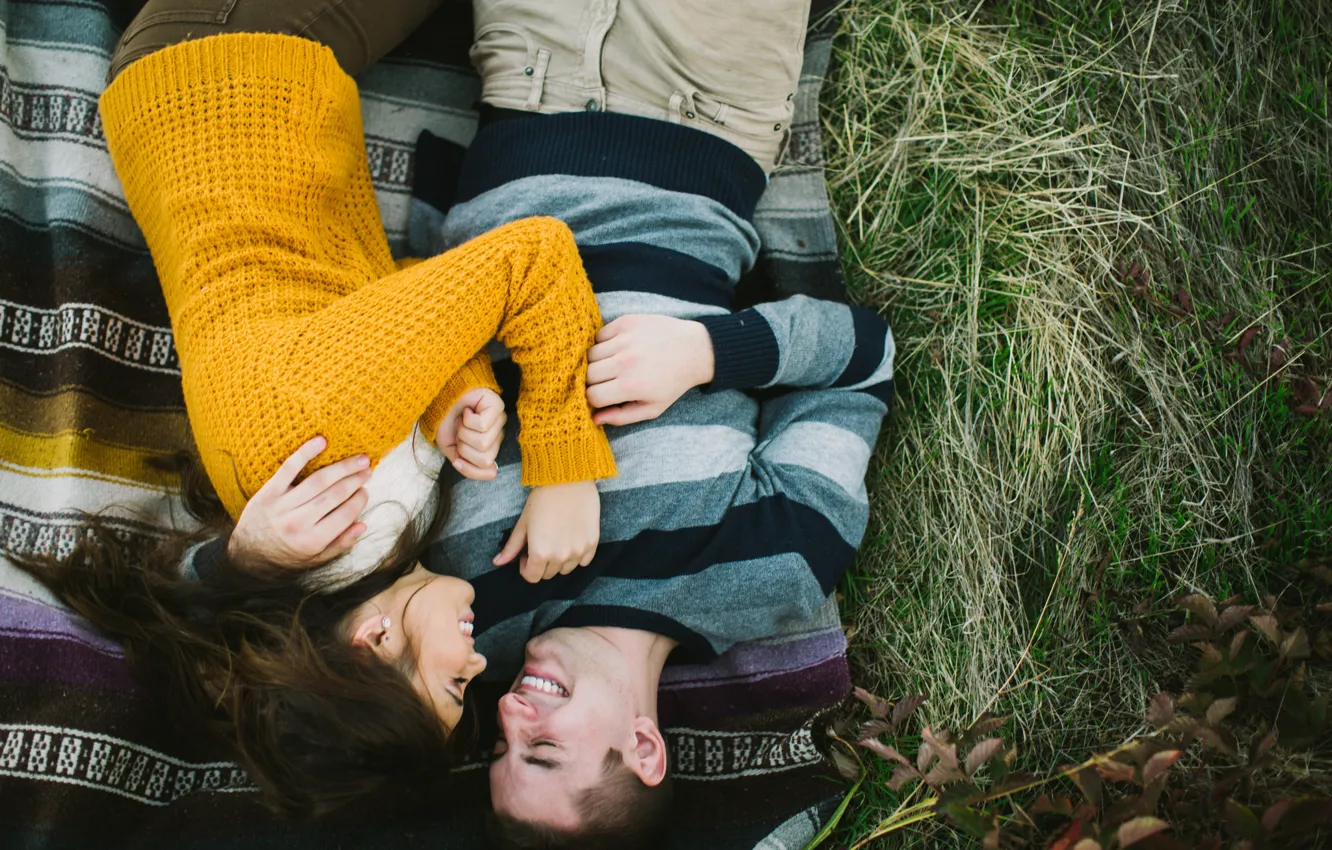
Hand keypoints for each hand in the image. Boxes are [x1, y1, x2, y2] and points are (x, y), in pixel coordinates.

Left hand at [229, 436, 369, 569]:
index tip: (366, 490)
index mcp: (313, 540)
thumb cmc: (286, 555)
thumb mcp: (315, 559)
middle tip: (368, 468)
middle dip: (355, 479)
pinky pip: (289, 468)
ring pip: (318, 481)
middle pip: (335, 494)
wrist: (247, 555)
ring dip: (342, 467)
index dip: (360, 499)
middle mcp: (299, 522)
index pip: (346, 514)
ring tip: (357, 458)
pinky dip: (305, 453)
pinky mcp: (269, 492)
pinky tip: (321, 441)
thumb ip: (341, 543)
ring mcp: (283, 506)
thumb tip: (363, 524)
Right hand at [436, 388, 505, 479]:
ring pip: (483, 442)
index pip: (489, 471)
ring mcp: (499, 420)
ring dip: (464, 432)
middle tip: (459, 432)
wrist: (438, 400)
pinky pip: (483, 425)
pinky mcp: (497, 406)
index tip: (457, 454)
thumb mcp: (452, 451)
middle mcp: (498, 435)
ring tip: (462, 420)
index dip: (469, 466)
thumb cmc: (446, 423)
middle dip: (464, 447)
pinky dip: (467, 419)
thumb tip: (493, 473)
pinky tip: (467, 410)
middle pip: (485, 458)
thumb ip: (469, 467)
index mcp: (489, 448)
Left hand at [492, 481, 599, 581]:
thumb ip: (512, 546)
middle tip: (540, 543)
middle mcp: (560, 557)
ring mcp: (578, 551)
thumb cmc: (542, 498)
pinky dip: (576, 556)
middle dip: (541, 563)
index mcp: (540, 553)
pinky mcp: (592, 543)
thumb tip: (498, 563)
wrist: (568, 480)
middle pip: (548, 574)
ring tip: (556, 540)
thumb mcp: (524, 522)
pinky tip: (570, 539)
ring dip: (558, 561)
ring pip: (566, 569)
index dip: (526, 567)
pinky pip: (583, 561)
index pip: (532, 577)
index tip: (526, 554)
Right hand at [586, 315, 714, 425]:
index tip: (603, 396)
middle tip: (608, 381)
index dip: (595, 399)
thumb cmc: (673, 383)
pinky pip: (599, 335)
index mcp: (631, 386)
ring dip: (597, 362)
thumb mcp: (653, 408)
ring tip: (613, 365)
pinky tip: (618, 349)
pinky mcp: (626, 322)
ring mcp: (625, 340)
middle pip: (587, 374)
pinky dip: (603, 343)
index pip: (592, 395)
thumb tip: (595, 419)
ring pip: (590, 354)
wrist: (695, 349)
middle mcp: (625, 362)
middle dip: (594, 381)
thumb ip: (622, 417)